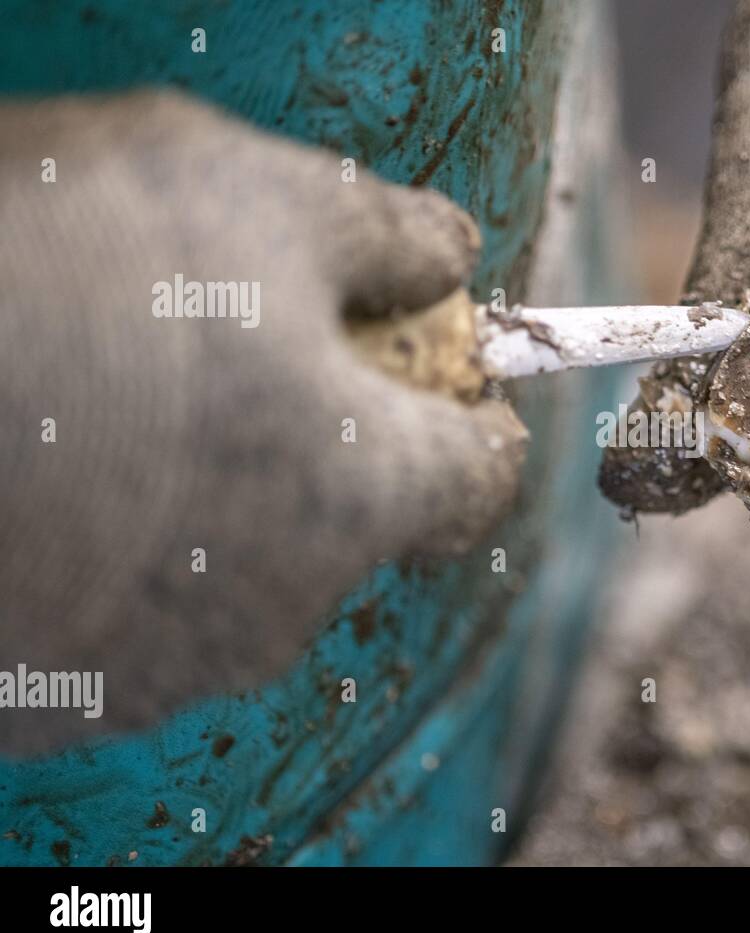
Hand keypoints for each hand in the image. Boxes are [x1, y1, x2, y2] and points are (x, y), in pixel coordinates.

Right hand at [0, 90, 525, 753]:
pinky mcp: (66, 702)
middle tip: (232, 360)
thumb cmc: (66, 268)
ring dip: (212, 501)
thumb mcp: (256, 196)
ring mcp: (170, 669)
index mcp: (366, 493)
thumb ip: (387, 236)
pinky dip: (118, 553)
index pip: (481, 478)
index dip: (476, 415)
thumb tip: (453, 258)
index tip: (452, 380)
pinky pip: (132, 619)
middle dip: (324, 445)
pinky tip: (51, 480)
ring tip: (112, 411)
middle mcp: (290, 606)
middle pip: (354, 522)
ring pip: (241, 573)